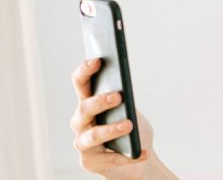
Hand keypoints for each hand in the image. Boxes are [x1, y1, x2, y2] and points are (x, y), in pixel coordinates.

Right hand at [70, 58, 173, 179]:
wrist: (135, 156)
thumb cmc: (130, 127)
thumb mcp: (130, 109)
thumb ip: (125, 98)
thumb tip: (124, 84)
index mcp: (87, 102)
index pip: (80, 83)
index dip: (85, 71)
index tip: (98, 60)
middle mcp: (80, 121)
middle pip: (84, 108)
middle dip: (100, 101)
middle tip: (118, 96)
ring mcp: (82, 143)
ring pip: (93, 135)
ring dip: (111, 129)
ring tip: (129, 125)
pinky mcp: (89, 162)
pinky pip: (109, 159)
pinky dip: (128, 156)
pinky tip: (142, 153)